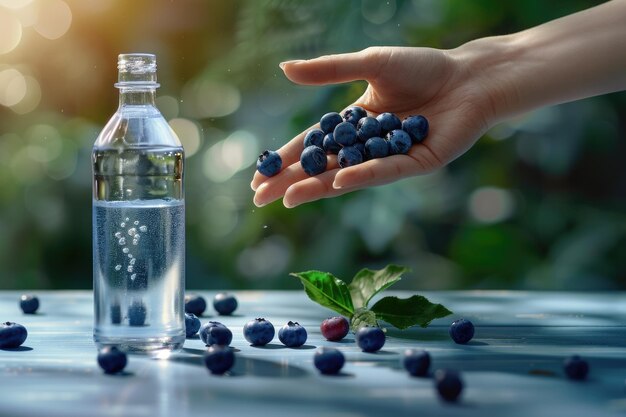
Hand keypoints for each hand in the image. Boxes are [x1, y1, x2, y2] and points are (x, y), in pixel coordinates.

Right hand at [251, 46, 496, 207]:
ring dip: (318, 187)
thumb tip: (283, 68)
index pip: (313, 145)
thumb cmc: (421, 67)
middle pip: (324, 167)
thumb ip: (329, 71)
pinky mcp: (415, 164)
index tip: (260, 176)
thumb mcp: (369, 64)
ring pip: (348, 175)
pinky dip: (361, 175)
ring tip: (288, 198)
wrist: (468, 75)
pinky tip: (338, 180)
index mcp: (354, 123)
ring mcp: (390, 158)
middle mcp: (368, 146)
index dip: (287, 160)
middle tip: (261, 196)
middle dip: (292, 181)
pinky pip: (384, 171)